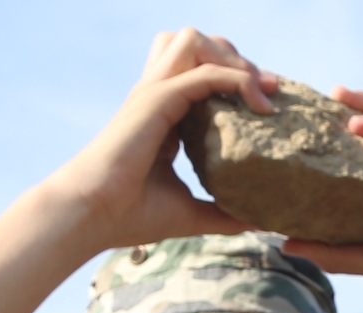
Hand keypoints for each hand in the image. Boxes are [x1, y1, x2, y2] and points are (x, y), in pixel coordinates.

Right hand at [37, 30, 273, 252]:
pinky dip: (236, 79)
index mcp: (163, 113)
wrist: (92, 215)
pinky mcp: (156, 101)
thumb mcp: (189, 212)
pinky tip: (260, 105)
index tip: (269, 103)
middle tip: (265, 91)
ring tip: (260, 90)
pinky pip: (205, 73)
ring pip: (194, 41)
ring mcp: (154, 93)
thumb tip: (255, 222)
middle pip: (196, 42)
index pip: (199, 71)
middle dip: (234, 56)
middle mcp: (157, 95)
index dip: (234, 76)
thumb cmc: (130, 214)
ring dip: (232, 58)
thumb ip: (222, 213)